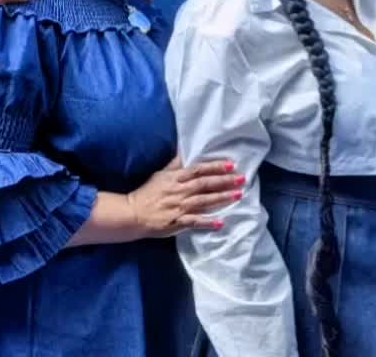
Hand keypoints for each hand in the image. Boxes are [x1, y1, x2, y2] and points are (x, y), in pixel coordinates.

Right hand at [126, 155, 242, 237]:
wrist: (133, 213)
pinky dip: (208, 222)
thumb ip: (175, 165)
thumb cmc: (148, 192)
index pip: (198, 170)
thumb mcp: (160, 174)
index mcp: (175, 178)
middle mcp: (180, 191)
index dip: (215, 167)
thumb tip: (186, 152)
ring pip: (204, 201)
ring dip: (222, 198)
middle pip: (205, 184)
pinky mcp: (177, 222)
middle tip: (242, 179)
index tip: (231, 165)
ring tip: (238, 195)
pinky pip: (195, 222)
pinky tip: (221, 222)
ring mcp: (179, 207)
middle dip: (225, 181)